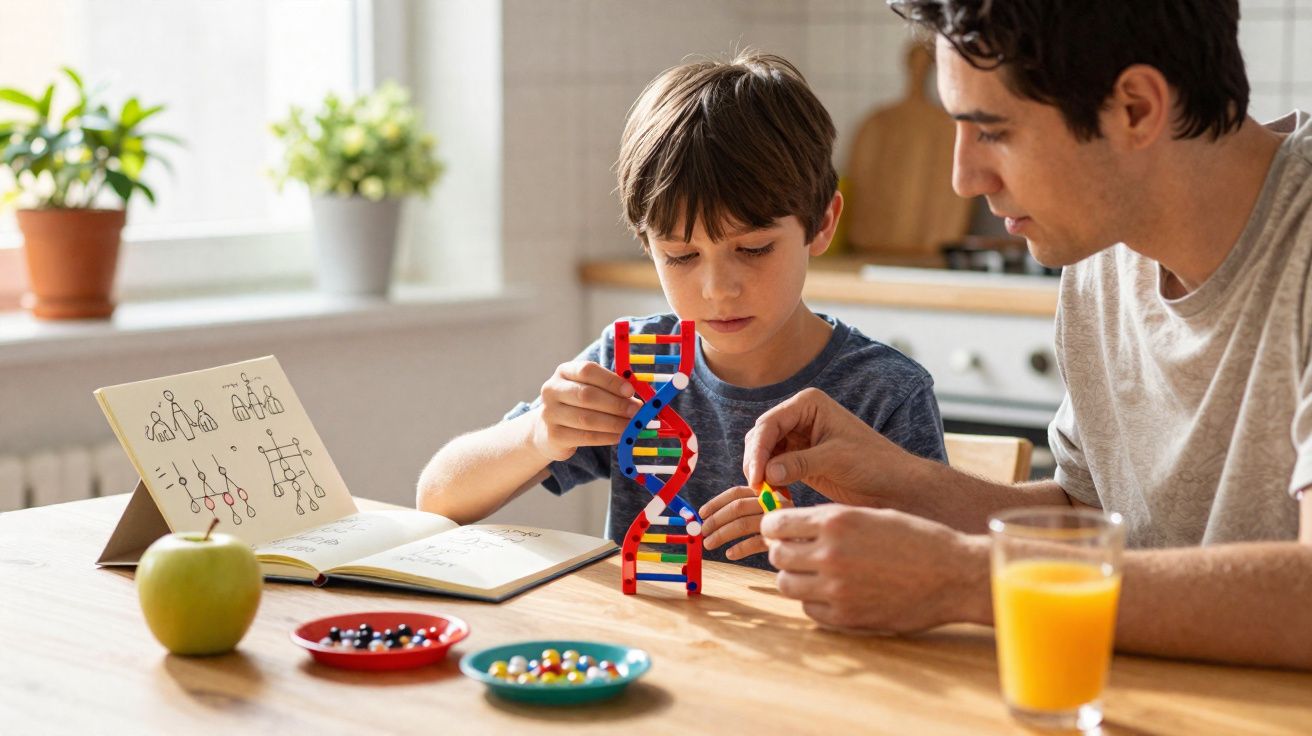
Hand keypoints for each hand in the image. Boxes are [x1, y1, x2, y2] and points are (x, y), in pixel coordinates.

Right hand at [531, 361, 640, 461]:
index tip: (630, 391)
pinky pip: (585, 436)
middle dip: (615, 404)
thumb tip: (637, 401)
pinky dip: (606, 437)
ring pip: (587, 418)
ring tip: (631, 425)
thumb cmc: (577, 405)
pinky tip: (620, 436)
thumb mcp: (588, 389)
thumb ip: (609, 390)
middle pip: (587, 395)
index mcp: (564, 372)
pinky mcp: (554, 435)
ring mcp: (550, 413)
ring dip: (614, 422)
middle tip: (636, 411)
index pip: (587, 370)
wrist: (548, 429)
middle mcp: (552, 390)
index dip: (611, 380)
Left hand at [699, 485, 793, 560]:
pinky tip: (730, 554)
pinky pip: (755, 542)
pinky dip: (739, 549)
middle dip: (716, 519)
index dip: (716, 502)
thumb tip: (711, 519)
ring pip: (743, 524)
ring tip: (709, 544)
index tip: (702, 513)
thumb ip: (750, 510)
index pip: (738, 492)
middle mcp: (776, 501)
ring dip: (721, 534)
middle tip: (703, 532)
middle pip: (738, 507)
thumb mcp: (770, 512)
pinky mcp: (784, 538)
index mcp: (769, 491)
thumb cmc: (789, 528)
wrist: (817, 541)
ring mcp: (781, 519)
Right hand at [743, 387, 917, 507]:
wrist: (895, 484)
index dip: (758, 450)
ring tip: (767, 495)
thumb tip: (766, 475)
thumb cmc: (873, 463)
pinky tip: (777, 496)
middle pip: (761, 437)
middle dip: (755, 462)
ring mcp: (798, 438)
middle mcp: (799, 417)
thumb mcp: (835, 459)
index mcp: (808, 404)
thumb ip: (799, 463)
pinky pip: (773, 468)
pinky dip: (770, 481)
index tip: (756, 477)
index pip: (770, 423)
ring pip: (763, 453)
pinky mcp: (799, 459)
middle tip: (757, 489)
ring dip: (761, 473)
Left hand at [761, 504, 989, 631]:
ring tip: (814, 574)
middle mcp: (830, 554)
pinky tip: (832, 593)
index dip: (774, 527)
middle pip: (777, 555)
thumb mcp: (870, 514)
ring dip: (795, 578)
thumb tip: (792, 527)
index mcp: (836, 521)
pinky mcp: (847, 617)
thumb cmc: (917, 538)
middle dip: (783, 552)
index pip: (776, 524)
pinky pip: (809, 610)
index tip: (781, 531)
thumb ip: (830, 521)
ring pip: (787, 585)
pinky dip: (814, 602)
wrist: (954, 574)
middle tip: (798, 553)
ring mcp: (836, 589)